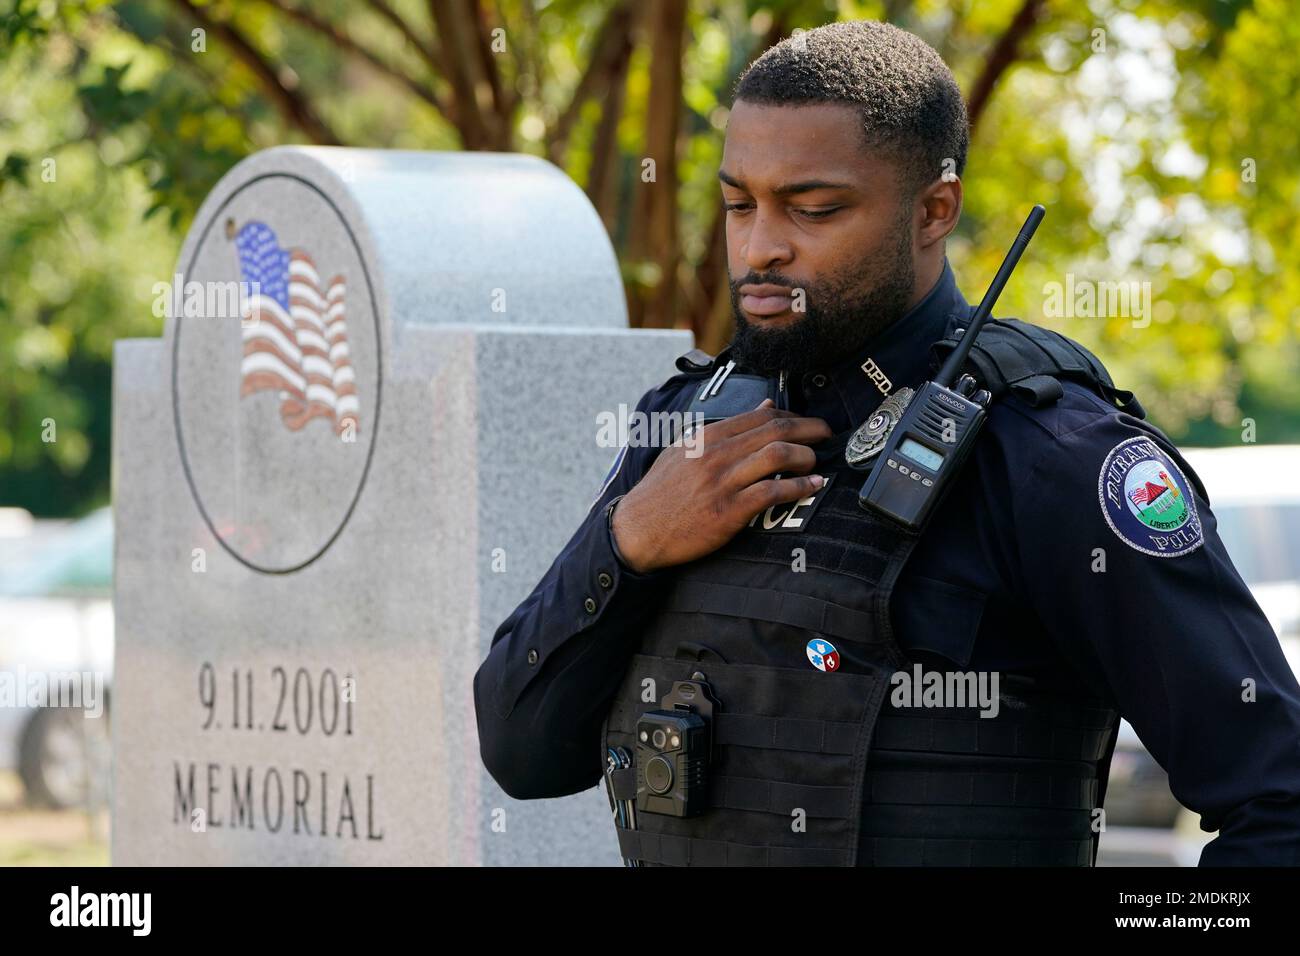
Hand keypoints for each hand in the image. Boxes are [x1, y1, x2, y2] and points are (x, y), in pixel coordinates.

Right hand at [611, 399, 831, 572]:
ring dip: (806, 456)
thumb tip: (765, 406)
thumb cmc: (662, 492)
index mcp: (707, 437)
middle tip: (827, 435)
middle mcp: (716, 455)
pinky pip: (772, 492)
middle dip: (810, 429)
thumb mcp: (686, 450)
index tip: (808, 424)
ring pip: (778, 456)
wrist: (637, 530)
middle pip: (776, 430)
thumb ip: (725, 429)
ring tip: (817, 462)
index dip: (793, 415)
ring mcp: (722, 482)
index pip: (761, 415)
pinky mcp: (728, 512)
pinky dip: (799, 487)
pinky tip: (812, 487)